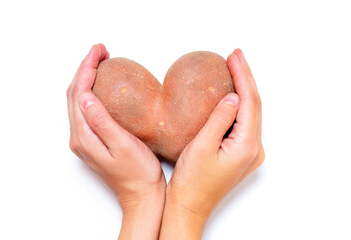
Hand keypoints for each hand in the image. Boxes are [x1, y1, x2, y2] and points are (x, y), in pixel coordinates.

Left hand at [67, 44, 165, 239]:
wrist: (142, 195)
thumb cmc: (138, 174)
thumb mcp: (123, 146)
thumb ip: (102, 122)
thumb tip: (85, 97)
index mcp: (84, 137)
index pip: (79, 93)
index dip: (87, 69)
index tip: (99, 52)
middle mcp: (79, 137)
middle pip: (75, 94)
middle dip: (84, 68)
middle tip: (100, 50)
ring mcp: (85, 139)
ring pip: (78, 100)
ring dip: (86, 78)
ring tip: (100, 62)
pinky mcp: (93, 140)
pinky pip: (86, 109)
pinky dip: (91, 91)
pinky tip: (101, 85)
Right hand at [160, 49, 263, 238]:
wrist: (189, 206)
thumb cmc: (191, 183)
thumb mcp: (201, 147)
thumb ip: (219, 120)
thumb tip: (232, 96)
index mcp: (246, 146)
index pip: (249, 102)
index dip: (243, 76)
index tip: (234, 56)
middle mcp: (253, 149)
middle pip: (254, 105)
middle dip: (246, 78)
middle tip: (236, 55)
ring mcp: (249, 152)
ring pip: (250, 112)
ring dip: (243, 89)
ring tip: (235, 67)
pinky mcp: (240, 153)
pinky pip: (243, 122)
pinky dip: (239, 104)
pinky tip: (231, 94)